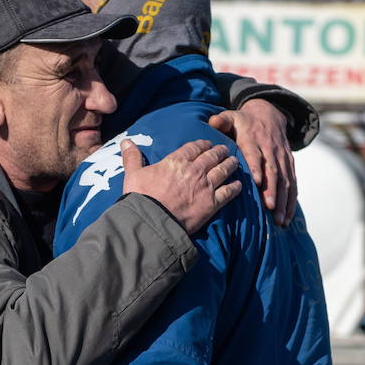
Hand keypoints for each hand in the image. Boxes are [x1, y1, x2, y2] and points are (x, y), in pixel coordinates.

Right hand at [121, 138, 241, 234]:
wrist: (151, 222)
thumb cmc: (140, 198)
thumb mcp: (133, 175)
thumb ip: (132, 157)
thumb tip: (126, 142)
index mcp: (176, 161)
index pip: (195, 147)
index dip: (203, 144)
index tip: (207, 144)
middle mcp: (194, 170)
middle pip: (212, 156)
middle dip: (220, 151)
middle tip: (224, 150)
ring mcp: (205, 187)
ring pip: (223, 170)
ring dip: (230, 164)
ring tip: (234, 162)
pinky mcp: (212, 204)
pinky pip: (229, 192)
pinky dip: (235, 187)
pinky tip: (238, 185)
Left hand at [209, 98, 297, 225]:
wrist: (270, 115)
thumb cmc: (244, 122)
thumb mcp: (233, 117)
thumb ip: (222, 120)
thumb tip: (213, 121)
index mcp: (254, 140)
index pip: (256, 155)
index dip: (257, 167)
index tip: (257, 182)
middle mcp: (271, 150)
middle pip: (273, 171)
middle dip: (272, 190)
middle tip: (269, 207)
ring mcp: (282, 159)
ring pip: (285, 181)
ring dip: (283, 200)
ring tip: (279, 220)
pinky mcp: (290, 165)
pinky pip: (293, 184)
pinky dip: (291, 201)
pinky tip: (287, 217)